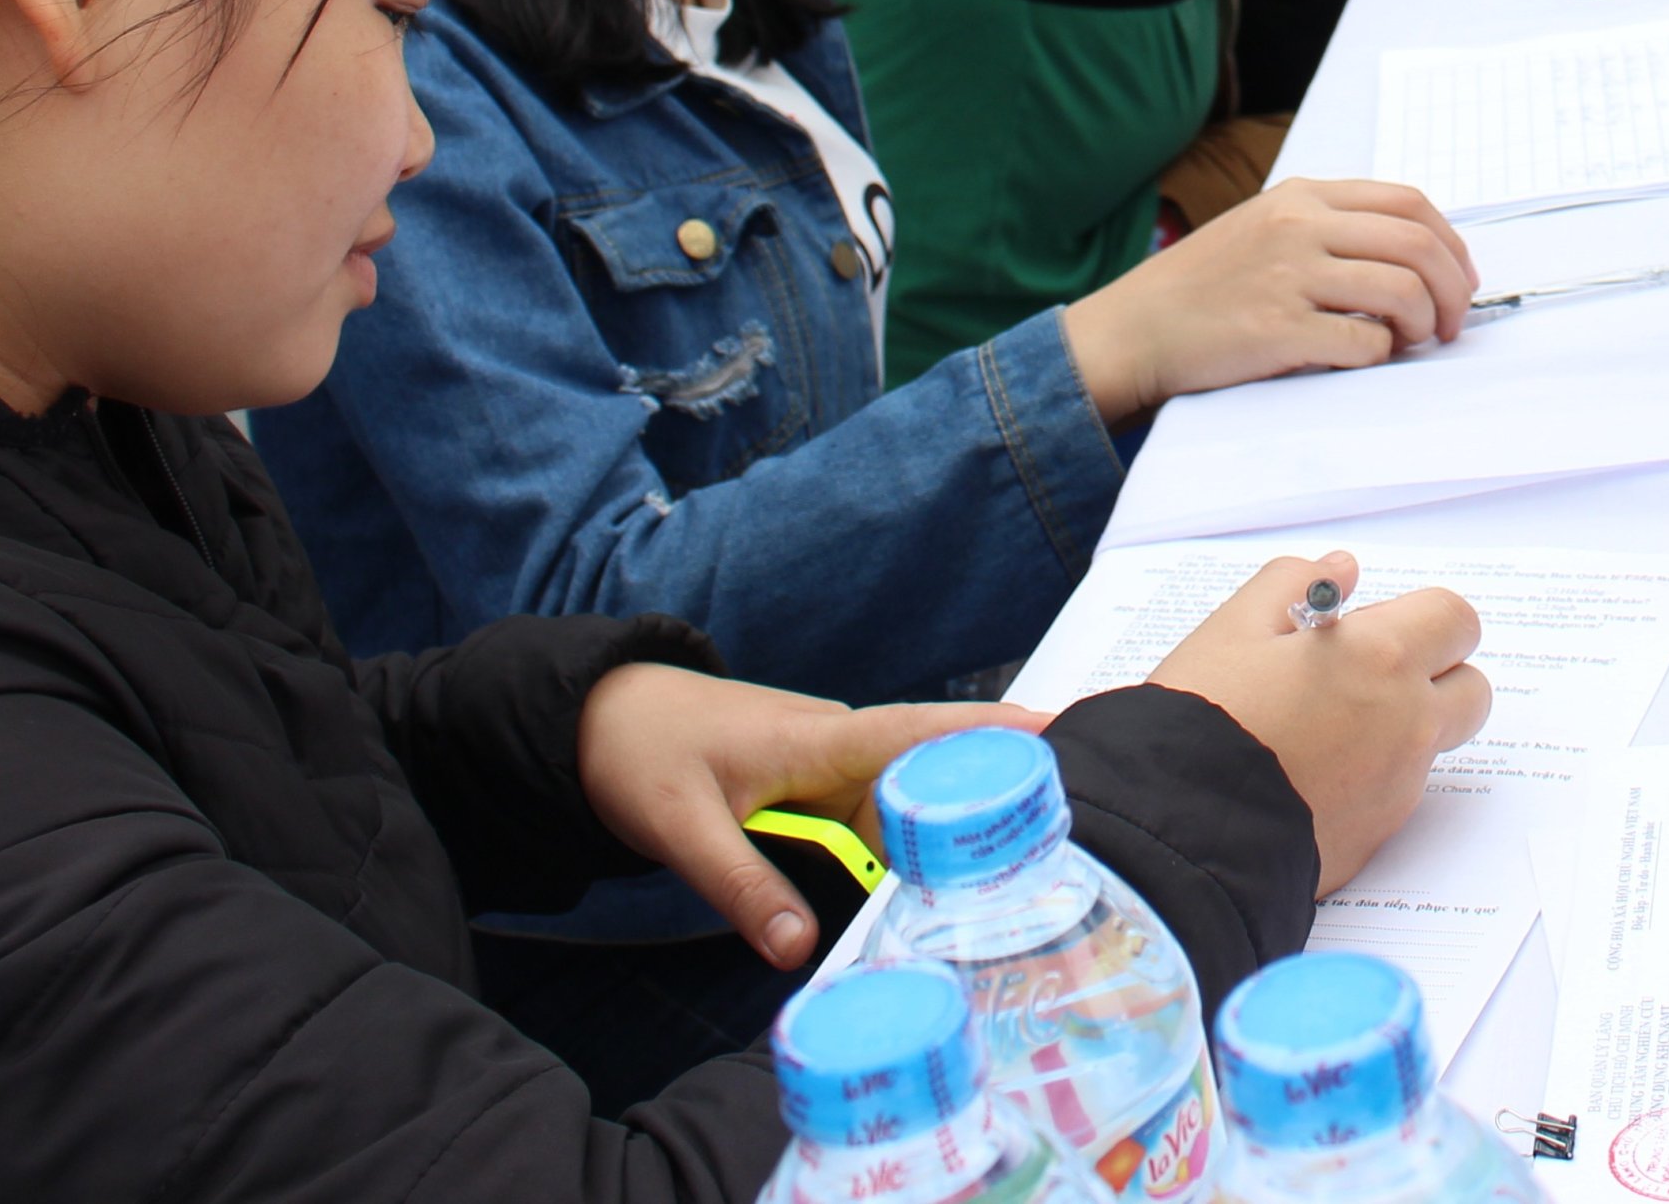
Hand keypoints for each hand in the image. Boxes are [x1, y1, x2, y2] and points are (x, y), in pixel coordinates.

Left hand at [575, 662, 1034, 969]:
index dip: (987, 730)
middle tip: (1072, 822)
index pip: (916, 731)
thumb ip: (741, 887)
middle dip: (997, 787)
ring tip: (1025, 857)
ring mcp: (826, 764)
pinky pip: (877, 813)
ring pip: (907, 797)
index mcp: (815, 739)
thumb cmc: (638, 753)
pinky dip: (911, 838)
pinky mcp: (813, 785)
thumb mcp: (680, 827)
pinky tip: (940, 874)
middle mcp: (834, 745)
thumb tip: (798, 953)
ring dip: (957, 820)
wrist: (596, 716)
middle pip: (930, 770)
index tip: (1058, 726)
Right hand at [1059, 179, 1480, 420]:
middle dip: (1452, 287)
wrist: (1134, 330)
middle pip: (1417, 244)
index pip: (1408, 201)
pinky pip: (1364, 341)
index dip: (1450, 242)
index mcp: (1301, 196)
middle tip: (1451, 321)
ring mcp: (1288, 276)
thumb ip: (1327, 228)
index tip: (1458, 276)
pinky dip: (1381, 355)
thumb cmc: (1202, 287)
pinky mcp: (1279, 329)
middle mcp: (1299, 226)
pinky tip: (1366, 357)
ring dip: (1423, 323)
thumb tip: (1412, 255)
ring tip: (1412, 341)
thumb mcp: (1262, 227)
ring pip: (1401, 290)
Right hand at [1146, 553, 1489, 894]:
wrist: (1179, 827)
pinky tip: (1308, 776)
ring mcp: (1397, 788)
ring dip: (1401, 730)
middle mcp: (1408, 725)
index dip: (1422, 617)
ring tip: (1323, 730)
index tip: (1379, 628)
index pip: (1456, 619)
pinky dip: (1368, 781)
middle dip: (1432, 676)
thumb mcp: (1235, 626)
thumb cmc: (1204, 718)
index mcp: (1382, 658)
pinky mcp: (1376, 838)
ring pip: (1431, 746)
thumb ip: (1294, 581)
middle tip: (1365, 677)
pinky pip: (1393, 795)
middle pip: (1469, 689)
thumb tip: (1340, 570)